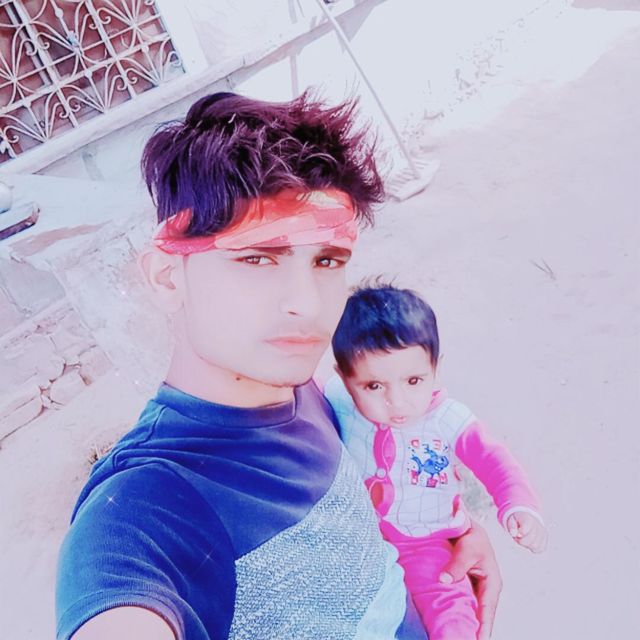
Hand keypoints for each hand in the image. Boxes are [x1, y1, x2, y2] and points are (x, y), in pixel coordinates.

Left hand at [439, 521, 501, 639]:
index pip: (487, 610)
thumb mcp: (467, 548)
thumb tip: (444, 580)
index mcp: (492, 583)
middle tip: (462, 639)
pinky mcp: (464, 583)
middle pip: (480, 614)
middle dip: (474, 629)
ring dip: (464, 620)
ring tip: (456, 635)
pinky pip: (461, 599)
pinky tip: (447, 617)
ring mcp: (475, 587)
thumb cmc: (472, 535)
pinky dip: (456, 608)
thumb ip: (457, 564)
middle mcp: (485, 589)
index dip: (483, 628)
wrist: (465, 523)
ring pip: (470, 608)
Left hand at [506, 511, 547, 552]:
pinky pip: (540, 549)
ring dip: (527, 545)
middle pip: (530, 540)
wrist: (528, 516)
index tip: (517, 533)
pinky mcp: (545, 539)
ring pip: (535, 546)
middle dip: (521, 541)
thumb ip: (511, 526)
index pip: (525, 530)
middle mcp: (537, 525)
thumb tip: (513, 533)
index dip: (520, 534)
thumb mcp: (511, 519)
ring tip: (524, 539)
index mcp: (528, 519)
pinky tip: (529, 543)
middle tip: (518, 537)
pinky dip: (533, 548)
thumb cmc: (519, 519)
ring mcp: (542, 532)